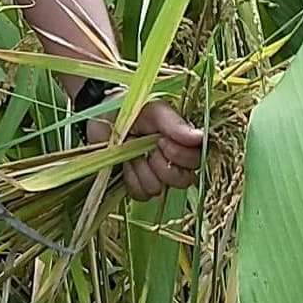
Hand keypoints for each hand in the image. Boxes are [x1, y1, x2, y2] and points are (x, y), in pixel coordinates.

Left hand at [90, 98, 206, 199]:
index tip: (161, 140)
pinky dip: (131, 179)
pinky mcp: (137, 185)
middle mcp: (173, 160)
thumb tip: (201, 137)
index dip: (181, 155)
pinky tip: (125, 163)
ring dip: (142, 170)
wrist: (101, 117)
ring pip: (159, 188)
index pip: (196, 159)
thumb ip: (175, 124)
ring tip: (131, 152)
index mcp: (182, 140)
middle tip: (147, 148)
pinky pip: (141, 194)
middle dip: (162, 166)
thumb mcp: (153, 110)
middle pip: (183, 180)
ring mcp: (155, 175)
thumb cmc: (129, 107)